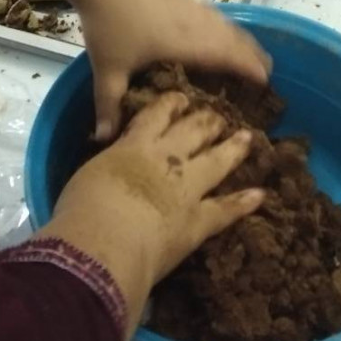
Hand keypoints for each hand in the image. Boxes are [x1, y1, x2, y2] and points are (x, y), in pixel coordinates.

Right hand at [47, 92, 262, 331]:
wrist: (103, 243)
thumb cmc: (80, 210)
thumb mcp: (85, 178)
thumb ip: (103, 169)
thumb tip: (103, 173)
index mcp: (132, 147)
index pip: (155, 117)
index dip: (171, 105)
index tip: (182, 97)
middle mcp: (164, 161)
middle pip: (191, 132)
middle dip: (207, 121)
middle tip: (220, 113)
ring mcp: (186, 189)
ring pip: (215, 162)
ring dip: (232, 149)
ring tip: (248, 138)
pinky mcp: (198, 222)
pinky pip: (225, 210)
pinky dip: (243, 203)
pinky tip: (260, 195)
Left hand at [57, 0, 270, 140]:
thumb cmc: (111, 21)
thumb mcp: (108, 69)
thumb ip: (109, 105)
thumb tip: (103, 140)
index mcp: (189, 44)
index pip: (232, 58)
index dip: (252, 71)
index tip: (267, 85)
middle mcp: (198, 24)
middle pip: (237, 40)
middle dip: (255, 57)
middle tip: (266, 75)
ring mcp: (191, 6)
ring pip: (227, 25)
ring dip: (242, 40)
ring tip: (250, 54)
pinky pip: (214, 16)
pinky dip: (225, 28)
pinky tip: (215, 32)